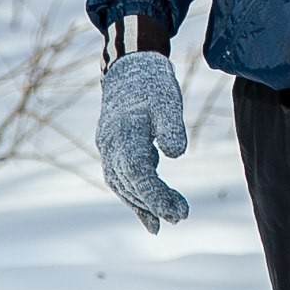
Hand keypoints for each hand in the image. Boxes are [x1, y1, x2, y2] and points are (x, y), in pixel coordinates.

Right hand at [96, 52, 189, 231]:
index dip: (156, 195)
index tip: (177, 212)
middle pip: (130, 182)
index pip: (138, 172)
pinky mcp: (111, 150)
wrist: (130, 69)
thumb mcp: (168, 101)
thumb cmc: (153, 86)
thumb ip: (171, 127)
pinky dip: (134, 197)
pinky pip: (120, 179)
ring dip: (143, 204)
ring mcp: (108, 148)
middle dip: (154, 203)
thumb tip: (175, 153)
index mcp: (125, 133)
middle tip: (181, 215)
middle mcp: (110, 144)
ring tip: (167, 220)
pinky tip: (151, 214)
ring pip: (122, 184)